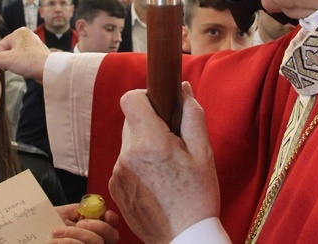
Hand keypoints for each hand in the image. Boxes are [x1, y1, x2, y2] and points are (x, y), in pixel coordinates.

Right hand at [0, 27, 49, 80]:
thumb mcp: (6, 60)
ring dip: (17, 64)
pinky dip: (24, 65)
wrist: (49, 70)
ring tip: (25, 66)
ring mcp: (33, 43)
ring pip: (15, 56)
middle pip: (8, 51)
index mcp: (19, 32)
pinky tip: (30, 68)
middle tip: (20, 65)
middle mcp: (27, 34)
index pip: (1, 46)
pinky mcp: (37, 51)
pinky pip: (24, 59)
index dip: (4, 57)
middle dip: (10, 61)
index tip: (12, 62)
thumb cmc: (29, 62)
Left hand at [50, 204, 118, 242]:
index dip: (113, 221)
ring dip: (76, 234)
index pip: (113, 228)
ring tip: (57, 231)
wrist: (34, 234)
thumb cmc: (46, 227)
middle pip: (112, 237)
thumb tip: (93, 205)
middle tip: (79, 223)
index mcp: (93, 231)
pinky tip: (55, 242)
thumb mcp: (64, 214)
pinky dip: (69, 243)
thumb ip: (80, 209)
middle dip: (97, 226)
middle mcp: (94, 243)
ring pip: (96, 242)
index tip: (106, 214)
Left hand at [108, 82, 219, 242]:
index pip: (130, 99)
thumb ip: (192, 115)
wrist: (183, 238)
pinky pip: (124, 163)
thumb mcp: (204, 153)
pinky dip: (137, 166)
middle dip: (149, 125)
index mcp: (150, 142)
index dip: (145, 97)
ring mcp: (117, 173)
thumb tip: (182, 88)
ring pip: (129, 143)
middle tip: (172, 143)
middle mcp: (127, 155)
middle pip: (131, 121)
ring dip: (144, 146)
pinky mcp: (114, 188)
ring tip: (165, 169)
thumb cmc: (198, 197)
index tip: (160, 108)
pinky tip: (156, 183)